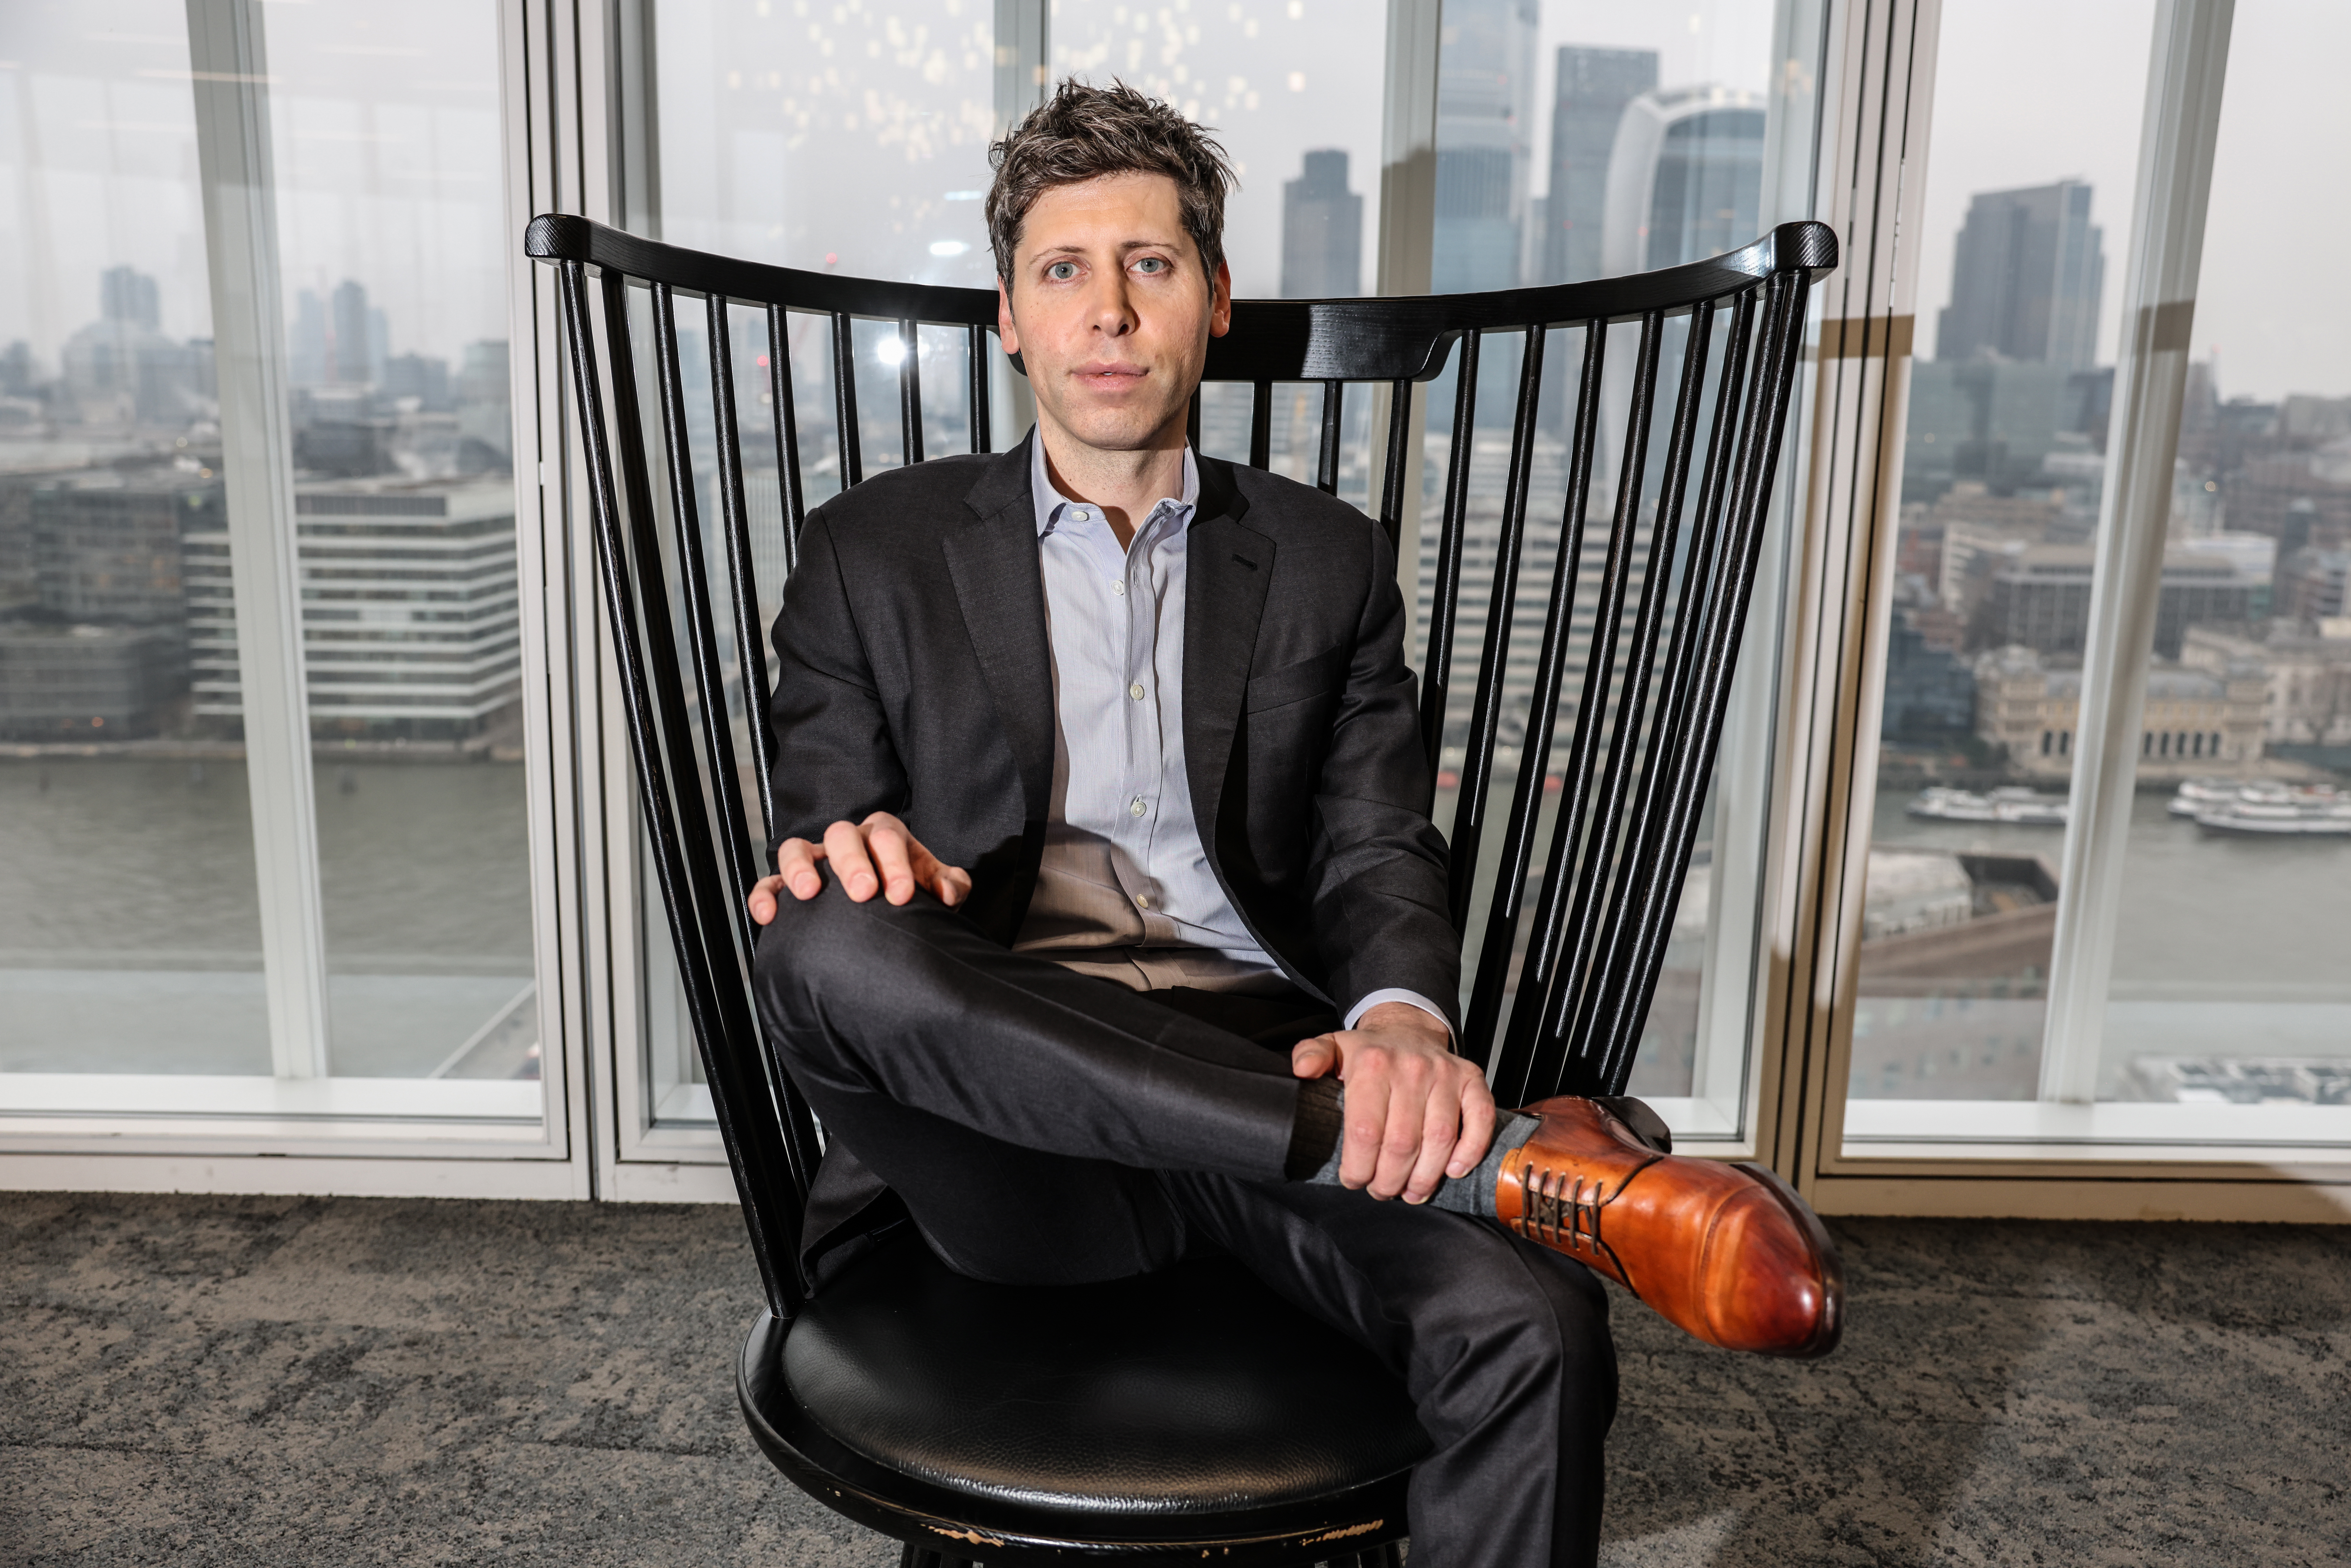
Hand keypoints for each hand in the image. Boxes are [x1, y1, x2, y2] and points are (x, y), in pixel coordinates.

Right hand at [747, 811, 971, 924]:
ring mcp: (816, 860)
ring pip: (797, 848)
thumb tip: (946, 892)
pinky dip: (765, 894)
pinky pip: (770, 882)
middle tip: (863, 893)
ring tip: (809, 893)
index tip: (901, 895)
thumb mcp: (937, 887)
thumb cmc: (911, 891)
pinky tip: (769, 916)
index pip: (887, 837)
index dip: (895, 863)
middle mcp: (848, 842)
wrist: (889, 905)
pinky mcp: (790, 883)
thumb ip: (949, 885)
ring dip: (800, 868)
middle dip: (852, 862)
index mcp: (885, 836)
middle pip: (842, 835)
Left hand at [1291, 1001, 1494, 1204]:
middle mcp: (1411, 1067)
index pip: (1366, 1131)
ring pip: (1440, 1139)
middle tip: (1381, 1190)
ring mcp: (1445, 1074)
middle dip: (1390, 1180)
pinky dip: (1470, 1151)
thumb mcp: (1332, 1048)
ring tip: (1411, 1192)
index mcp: (1372, 1063)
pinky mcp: (1472, 1079)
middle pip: (1403, 1143)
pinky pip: (1480, 1120)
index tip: (1354, 1180)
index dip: (1359, 1167)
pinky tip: (1453, 1171)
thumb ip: (1310, 1055)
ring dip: (1425, 1177)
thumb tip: (1300, 1070)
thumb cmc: (1368, 1053)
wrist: (1407, 1029)